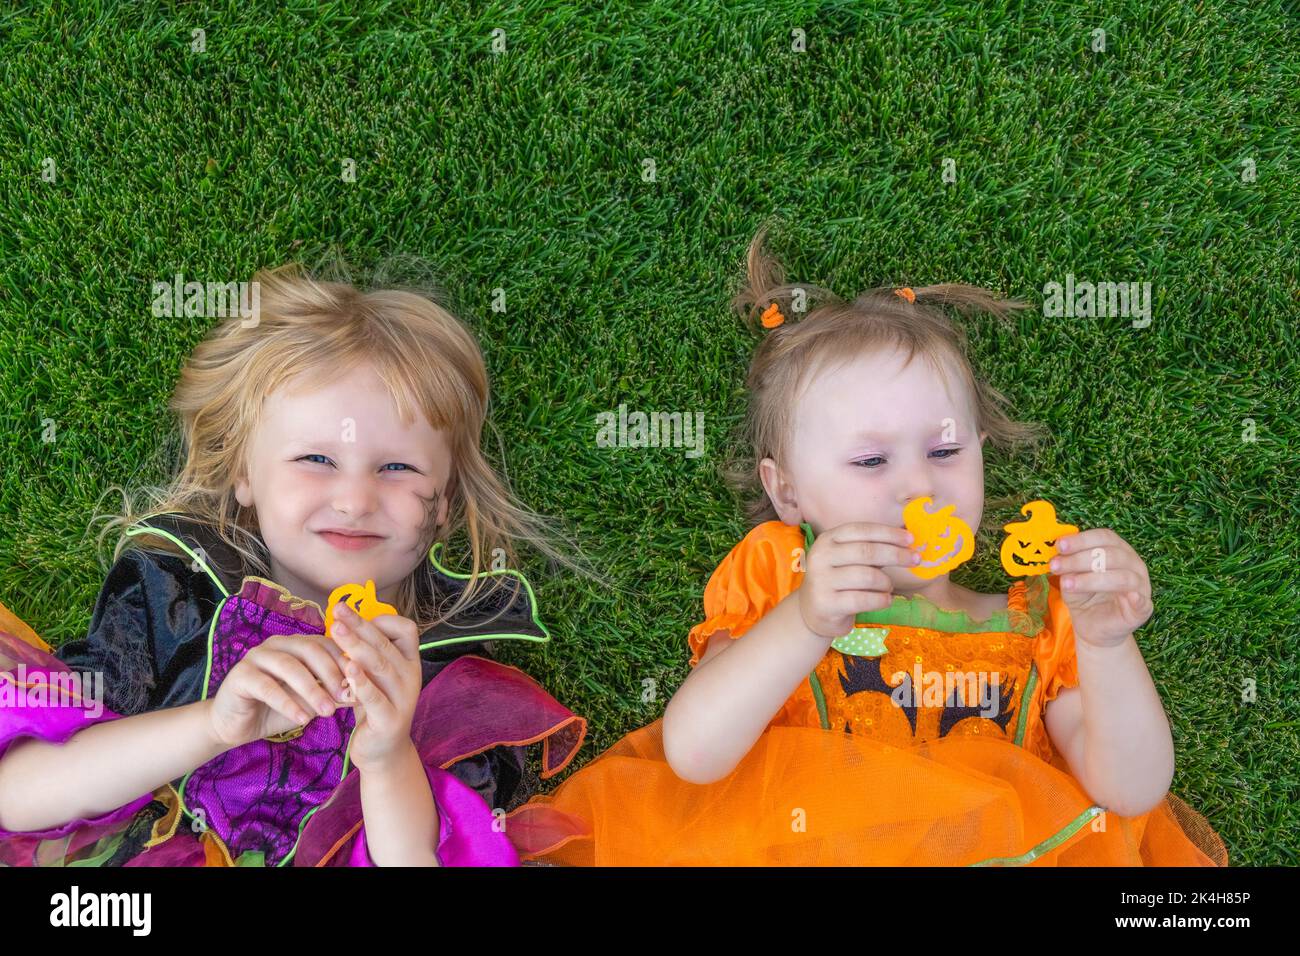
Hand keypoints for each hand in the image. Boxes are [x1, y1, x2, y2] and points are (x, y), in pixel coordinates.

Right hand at [208, 634, 349, 748]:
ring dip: (312, 689)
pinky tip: (302, 719)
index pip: (326, 644)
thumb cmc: (277, 710)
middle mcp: (277, 644)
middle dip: (331, 674)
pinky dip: (287, 703)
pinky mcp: (239, 675)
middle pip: (310, 650)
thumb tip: (364, 694)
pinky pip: (267, 687)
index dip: (345, 662)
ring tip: (327, 711)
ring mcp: (256, 657)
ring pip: (289, 667)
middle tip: (346, 697)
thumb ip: (331, 695)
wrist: (236, 726)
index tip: (362, 684)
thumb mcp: (309, 702)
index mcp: (296, 644)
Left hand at [330, 602, 422, 773]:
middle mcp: (412, 676)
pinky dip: (361, 683)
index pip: (406, 629)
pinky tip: (347, 669)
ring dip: (356, 646)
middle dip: (359, 625)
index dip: (381, 619)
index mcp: (410, 662)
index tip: (353, 615)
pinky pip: (375, 698)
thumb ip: (368, 653)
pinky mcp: (390, 720)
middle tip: (338, 610)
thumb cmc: (374, 706)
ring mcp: (404, 698)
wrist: (383, 751)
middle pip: (386, 644)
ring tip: (336, 631)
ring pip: (380, 666)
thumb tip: (345, 620)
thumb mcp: (376, 677)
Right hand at [798, 522, 917, 638]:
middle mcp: (821, 556)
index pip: (861, 530)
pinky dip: (882, 600)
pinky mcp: (827, 603)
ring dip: (886, 582)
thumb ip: (872, 549)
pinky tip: (885, 600)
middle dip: (896, 554)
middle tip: (915, 560)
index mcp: (828, 539)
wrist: (814, 611)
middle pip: (867, 551)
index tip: (911, 539)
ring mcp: (821, 580)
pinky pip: (864, 600)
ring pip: (868, 577)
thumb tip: (908, 542)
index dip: (888, 533)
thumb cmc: (840, 580)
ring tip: (888, 587)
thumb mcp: (849, 559)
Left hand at [1050, 528, 1152, 647]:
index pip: (1104, 537)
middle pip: (1111, 554)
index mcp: (1117, 550)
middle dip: (1079, 559)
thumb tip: (1059, 558)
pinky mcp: (1143, 608)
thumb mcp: (1070, 579)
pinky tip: (1130, 597)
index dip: (1082, 539)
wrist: (1093, 628)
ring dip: (1091, 579)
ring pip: (1122, 576)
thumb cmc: (1084, 598)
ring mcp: (1141, 586)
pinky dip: (1137, 598)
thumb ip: (1067, 568)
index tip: (1060, 545)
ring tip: (1067, 584)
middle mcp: (1132, 564)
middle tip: (1056, 566)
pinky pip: (1143, 602)